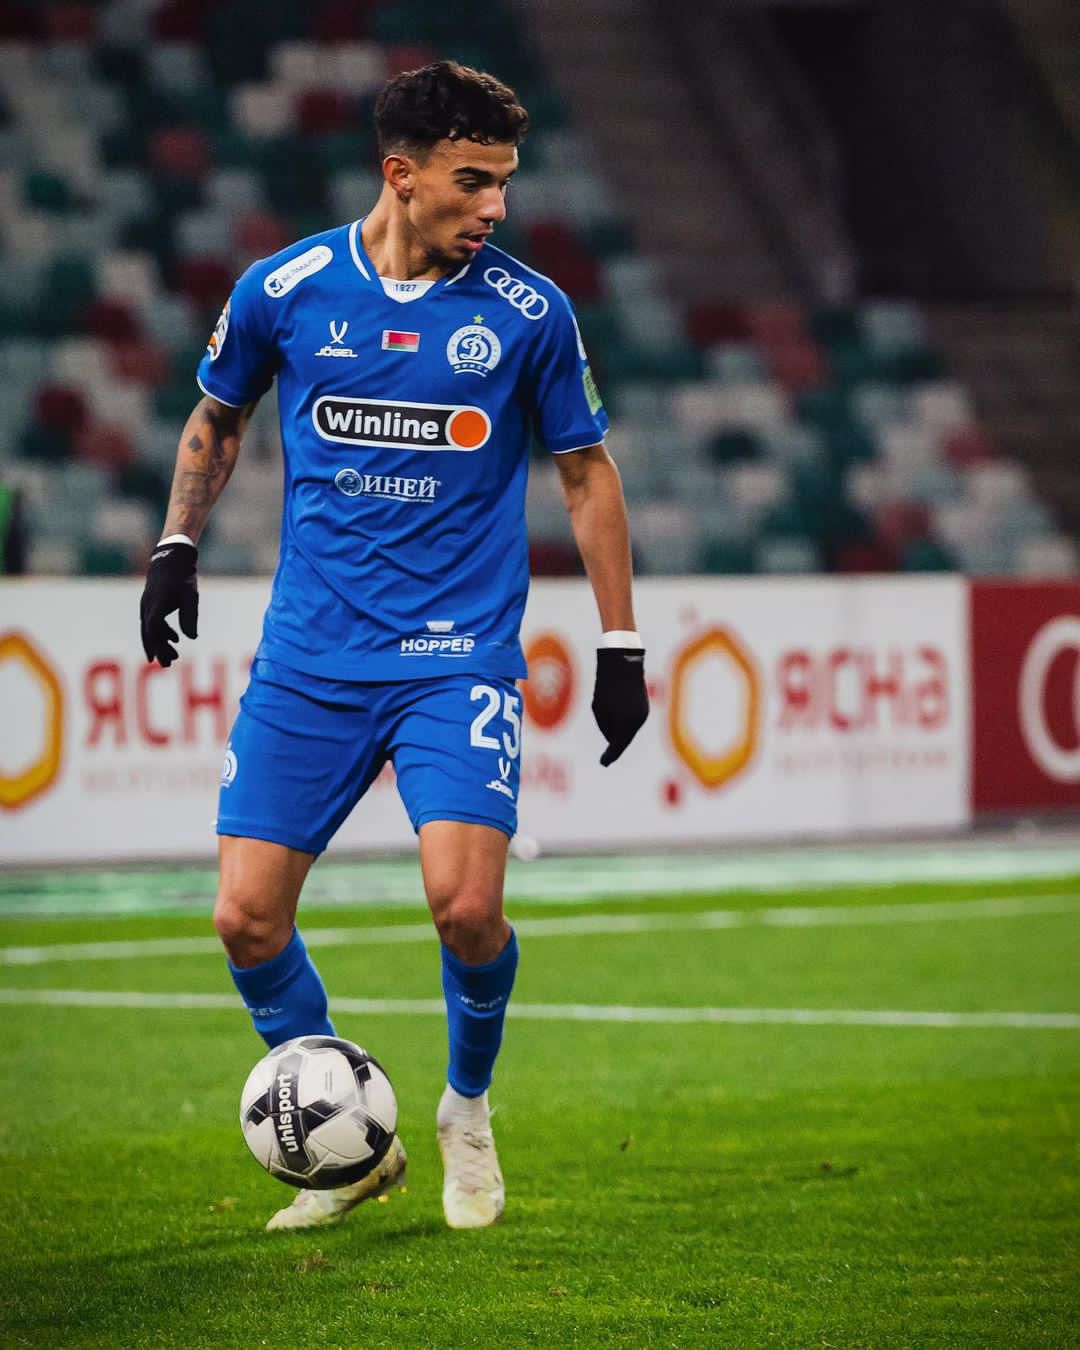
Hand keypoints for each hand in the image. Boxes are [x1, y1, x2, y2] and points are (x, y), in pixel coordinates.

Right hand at [140, 541, 198, 666]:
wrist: (171, 558)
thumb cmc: (182, 578)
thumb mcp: (190, 597)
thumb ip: (190, 617)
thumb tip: (192, 637)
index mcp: (156, 606)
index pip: (154, 632)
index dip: (158, 647)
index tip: (164, 659)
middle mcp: (147, 607)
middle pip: (150, 634)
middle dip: (158, 650)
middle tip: (168, 664)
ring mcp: (147, 605)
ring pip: (149, 629)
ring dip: (160, 642)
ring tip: (173, 656)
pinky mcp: (150, 603)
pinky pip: (152, 622)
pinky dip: (161, 632)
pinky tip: (175, 638)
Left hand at [592, 647, 648, 765]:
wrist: (623, 663)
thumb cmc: (607, 685)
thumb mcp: (599, 708)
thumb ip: (605, 726)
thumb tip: (613, 736)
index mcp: (625, 724)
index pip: (616, 746)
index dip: (609, 756)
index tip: (603, 763)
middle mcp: (637, 722)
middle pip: (622, 739)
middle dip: (613, 743)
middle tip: (605, 754)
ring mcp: (642, 715)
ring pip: (627, 730)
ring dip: (617, 727)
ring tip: (610, 707)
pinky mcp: (644, 708)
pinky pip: (631, 721)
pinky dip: (623, 719)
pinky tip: (618, 708)